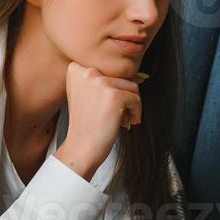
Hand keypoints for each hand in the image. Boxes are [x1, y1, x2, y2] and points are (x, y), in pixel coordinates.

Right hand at [54, 60, 141, 181]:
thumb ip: (110, 81)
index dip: (111, 89)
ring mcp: (100, 83)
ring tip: (119, 120)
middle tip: (112, 116)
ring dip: (131, 106)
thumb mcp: (92, 96)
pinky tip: (123, 124)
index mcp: (77, 70)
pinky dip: (135, 114)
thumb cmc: (88, 125)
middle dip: (123, 98)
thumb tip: (142, 76)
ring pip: (132, 87)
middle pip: (122, 77)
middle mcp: (87, 72)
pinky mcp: (114, 96)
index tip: (102, 105)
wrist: (81, 149)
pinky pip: (137, 99)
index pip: (109, 70)